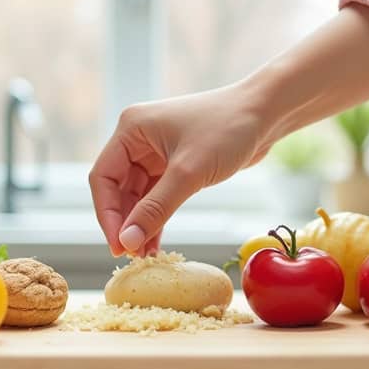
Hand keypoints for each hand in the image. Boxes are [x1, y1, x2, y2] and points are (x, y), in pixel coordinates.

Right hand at [89, 84, 270, 255]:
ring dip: (140, 224)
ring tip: (144, 256)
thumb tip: (126, 242)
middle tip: (131, 255)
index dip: (107, 215)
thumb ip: (155, 208)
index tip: (118, 246)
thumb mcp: (189, 173)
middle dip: (124, 222)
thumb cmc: (228, 129)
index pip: (103, 177)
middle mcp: (138, 138)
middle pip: (117, 188)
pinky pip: (156, 195)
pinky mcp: (175, 163)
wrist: (266, 112)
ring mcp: (156, 151)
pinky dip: (156, 217)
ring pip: (136, 195)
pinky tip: (155, 243)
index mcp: (131, 128)